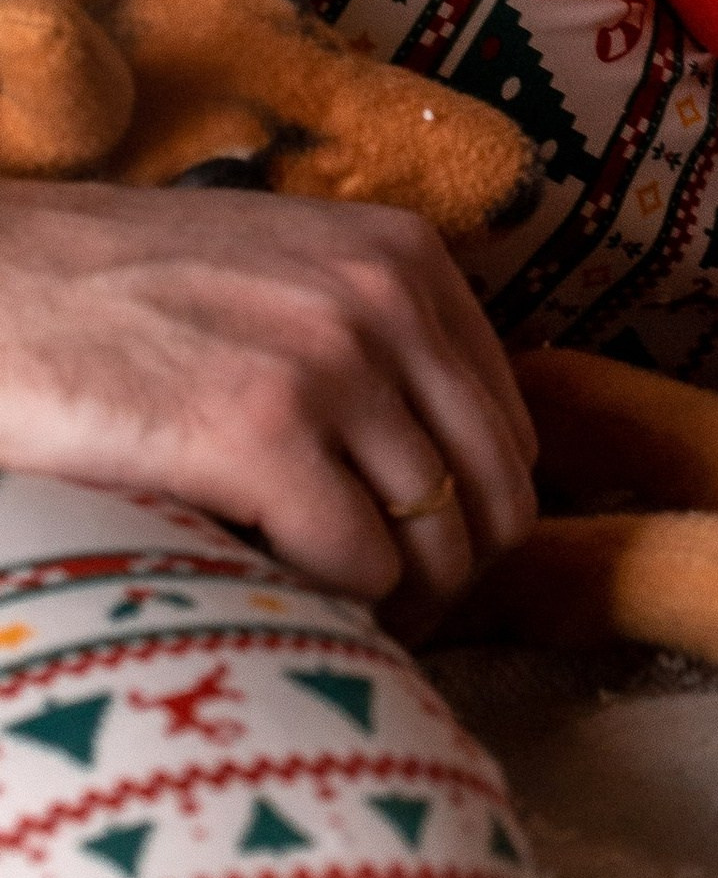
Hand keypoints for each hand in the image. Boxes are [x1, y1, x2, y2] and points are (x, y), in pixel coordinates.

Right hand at [0, 177, 536, 616]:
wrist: (1, 284)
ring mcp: (331, 363)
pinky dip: (331, 607)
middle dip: (454, 576)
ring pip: (438, 541)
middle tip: (390, 621)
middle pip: (495, 490)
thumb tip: (441, 458)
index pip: (507, 425)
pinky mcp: (260, 434)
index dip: (475, 514)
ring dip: (396, 607)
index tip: (420, 563)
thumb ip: (371, 331)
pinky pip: (357, 565)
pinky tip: (279, 599)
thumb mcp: (285, 271)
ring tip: (334, 622)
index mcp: (407, 255)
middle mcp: (389, 298)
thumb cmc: (125, 291)